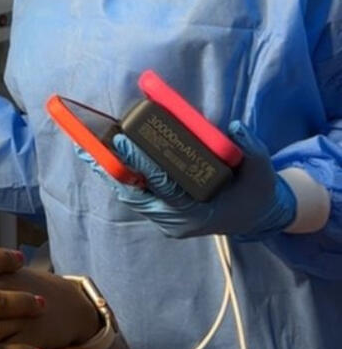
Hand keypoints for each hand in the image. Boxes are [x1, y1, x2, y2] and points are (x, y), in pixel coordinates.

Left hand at [105, 121, 296, 239]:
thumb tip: (233, 127)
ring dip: (109, 171)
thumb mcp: (261, 169)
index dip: (141, 163)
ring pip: (130, 195)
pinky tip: (102, 156)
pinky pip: (136, 194)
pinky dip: (119, 175)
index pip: (164, 186)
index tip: (123, 140)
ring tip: (86, 147)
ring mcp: (167, 220)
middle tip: (90, 142)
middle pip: (135, 194)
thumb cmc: (257, 190)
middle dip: (112, 167)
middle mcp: (177, 221)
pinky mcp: (161, 213)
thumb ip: (250, 148)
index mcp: (199, 214)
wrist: (255, 215)